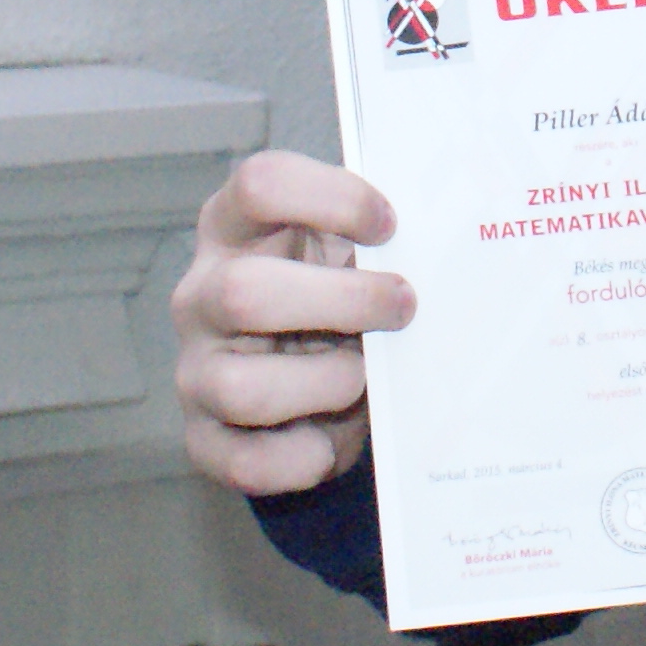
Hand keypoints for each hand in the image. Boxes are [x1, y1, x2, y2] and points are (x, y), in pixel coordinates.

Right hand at [172, 149, 414, 494]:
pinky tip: (329, 440)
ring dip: (326, 385)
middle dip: (343, 303)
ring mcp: (195, 369)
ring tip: (363, 379)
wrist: (307, 388)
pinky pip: (244, 461)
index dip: (332, 200)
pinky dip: (300, 458)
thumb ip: (377, 247)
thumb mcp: (346, 260)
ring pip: (242, 388)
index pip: (259, 184)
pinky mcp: (203, 438)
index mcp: (236, 229)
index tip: (390, 227)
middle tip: (402, 307)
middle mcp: (202, 294)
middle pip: (244, 293)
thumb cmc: (334, 303)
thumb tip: (450, 254)